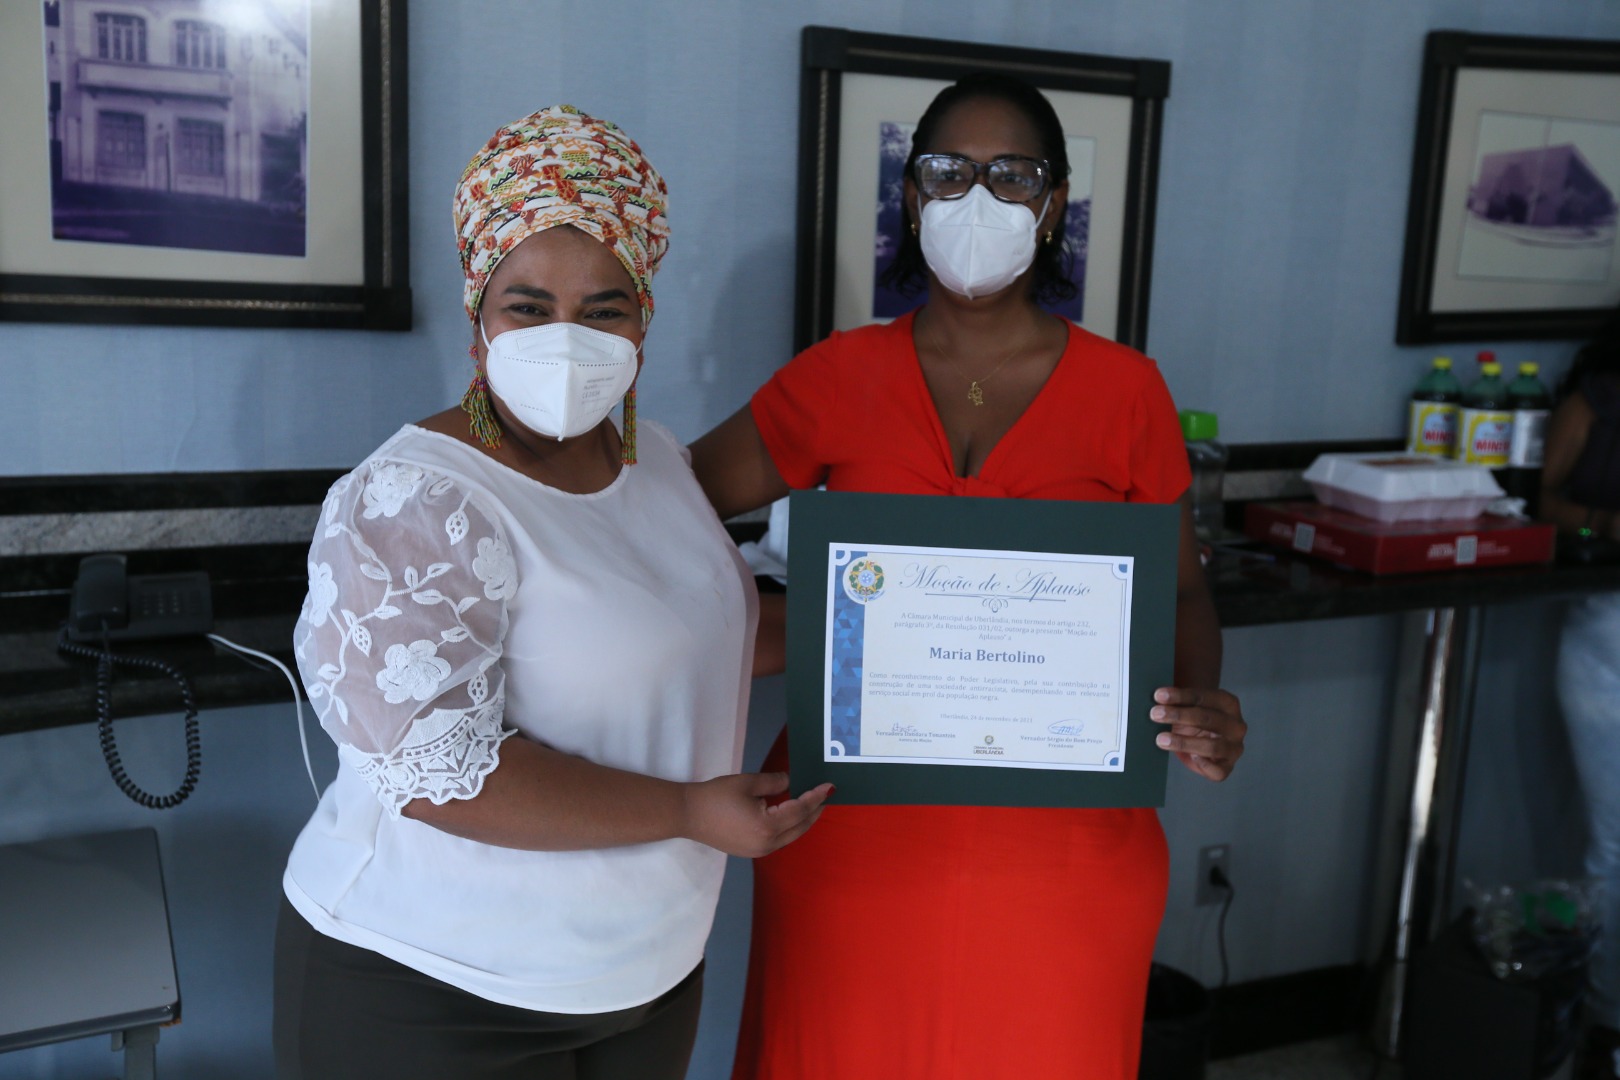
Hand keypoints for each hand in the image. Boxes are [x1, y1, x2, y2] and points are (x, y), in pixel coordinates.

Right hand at [680, 772, 832, 857]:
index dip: (816, 797)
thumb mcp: (747, 783)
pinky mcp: (750, 851)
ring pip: (791, 836)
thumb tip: (790, 782)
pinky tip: (789, 816)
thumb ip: (774, 782)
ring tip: (811, 805)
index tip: (829, 786)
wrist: (687, 814)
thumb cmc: (716, 796)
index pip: (800, 810)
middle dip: (814, 811)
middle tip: (825, 796)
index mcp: (768, 826)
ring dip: (803, 821)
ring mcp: (759, 851)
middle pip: (800, 827)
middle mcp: (767, 844)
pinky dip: (788, 827)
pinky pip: (778, 840)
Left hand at [1152, 686, 1245, 781]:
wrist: (1201, 740)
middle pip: (1208, 719)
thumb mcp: (1186, 707)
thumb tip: (1156, 697)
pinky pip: (1218, 770)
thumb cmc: (1192, 720)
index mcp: (1229, 704)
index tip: (1159, 695)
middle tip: (1155, 714)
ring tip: (1161, 739)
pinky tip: (1191, 757)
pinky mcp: (1228, 766)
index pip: (1206, 697)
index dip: (1181, 696)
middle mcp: (1236, 725)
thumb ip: (1176, 701)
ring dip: (1184, 742)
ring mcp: (1234, 748)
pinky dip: (1205, 765)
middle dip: (1179, 715)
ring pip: (1213, 746)